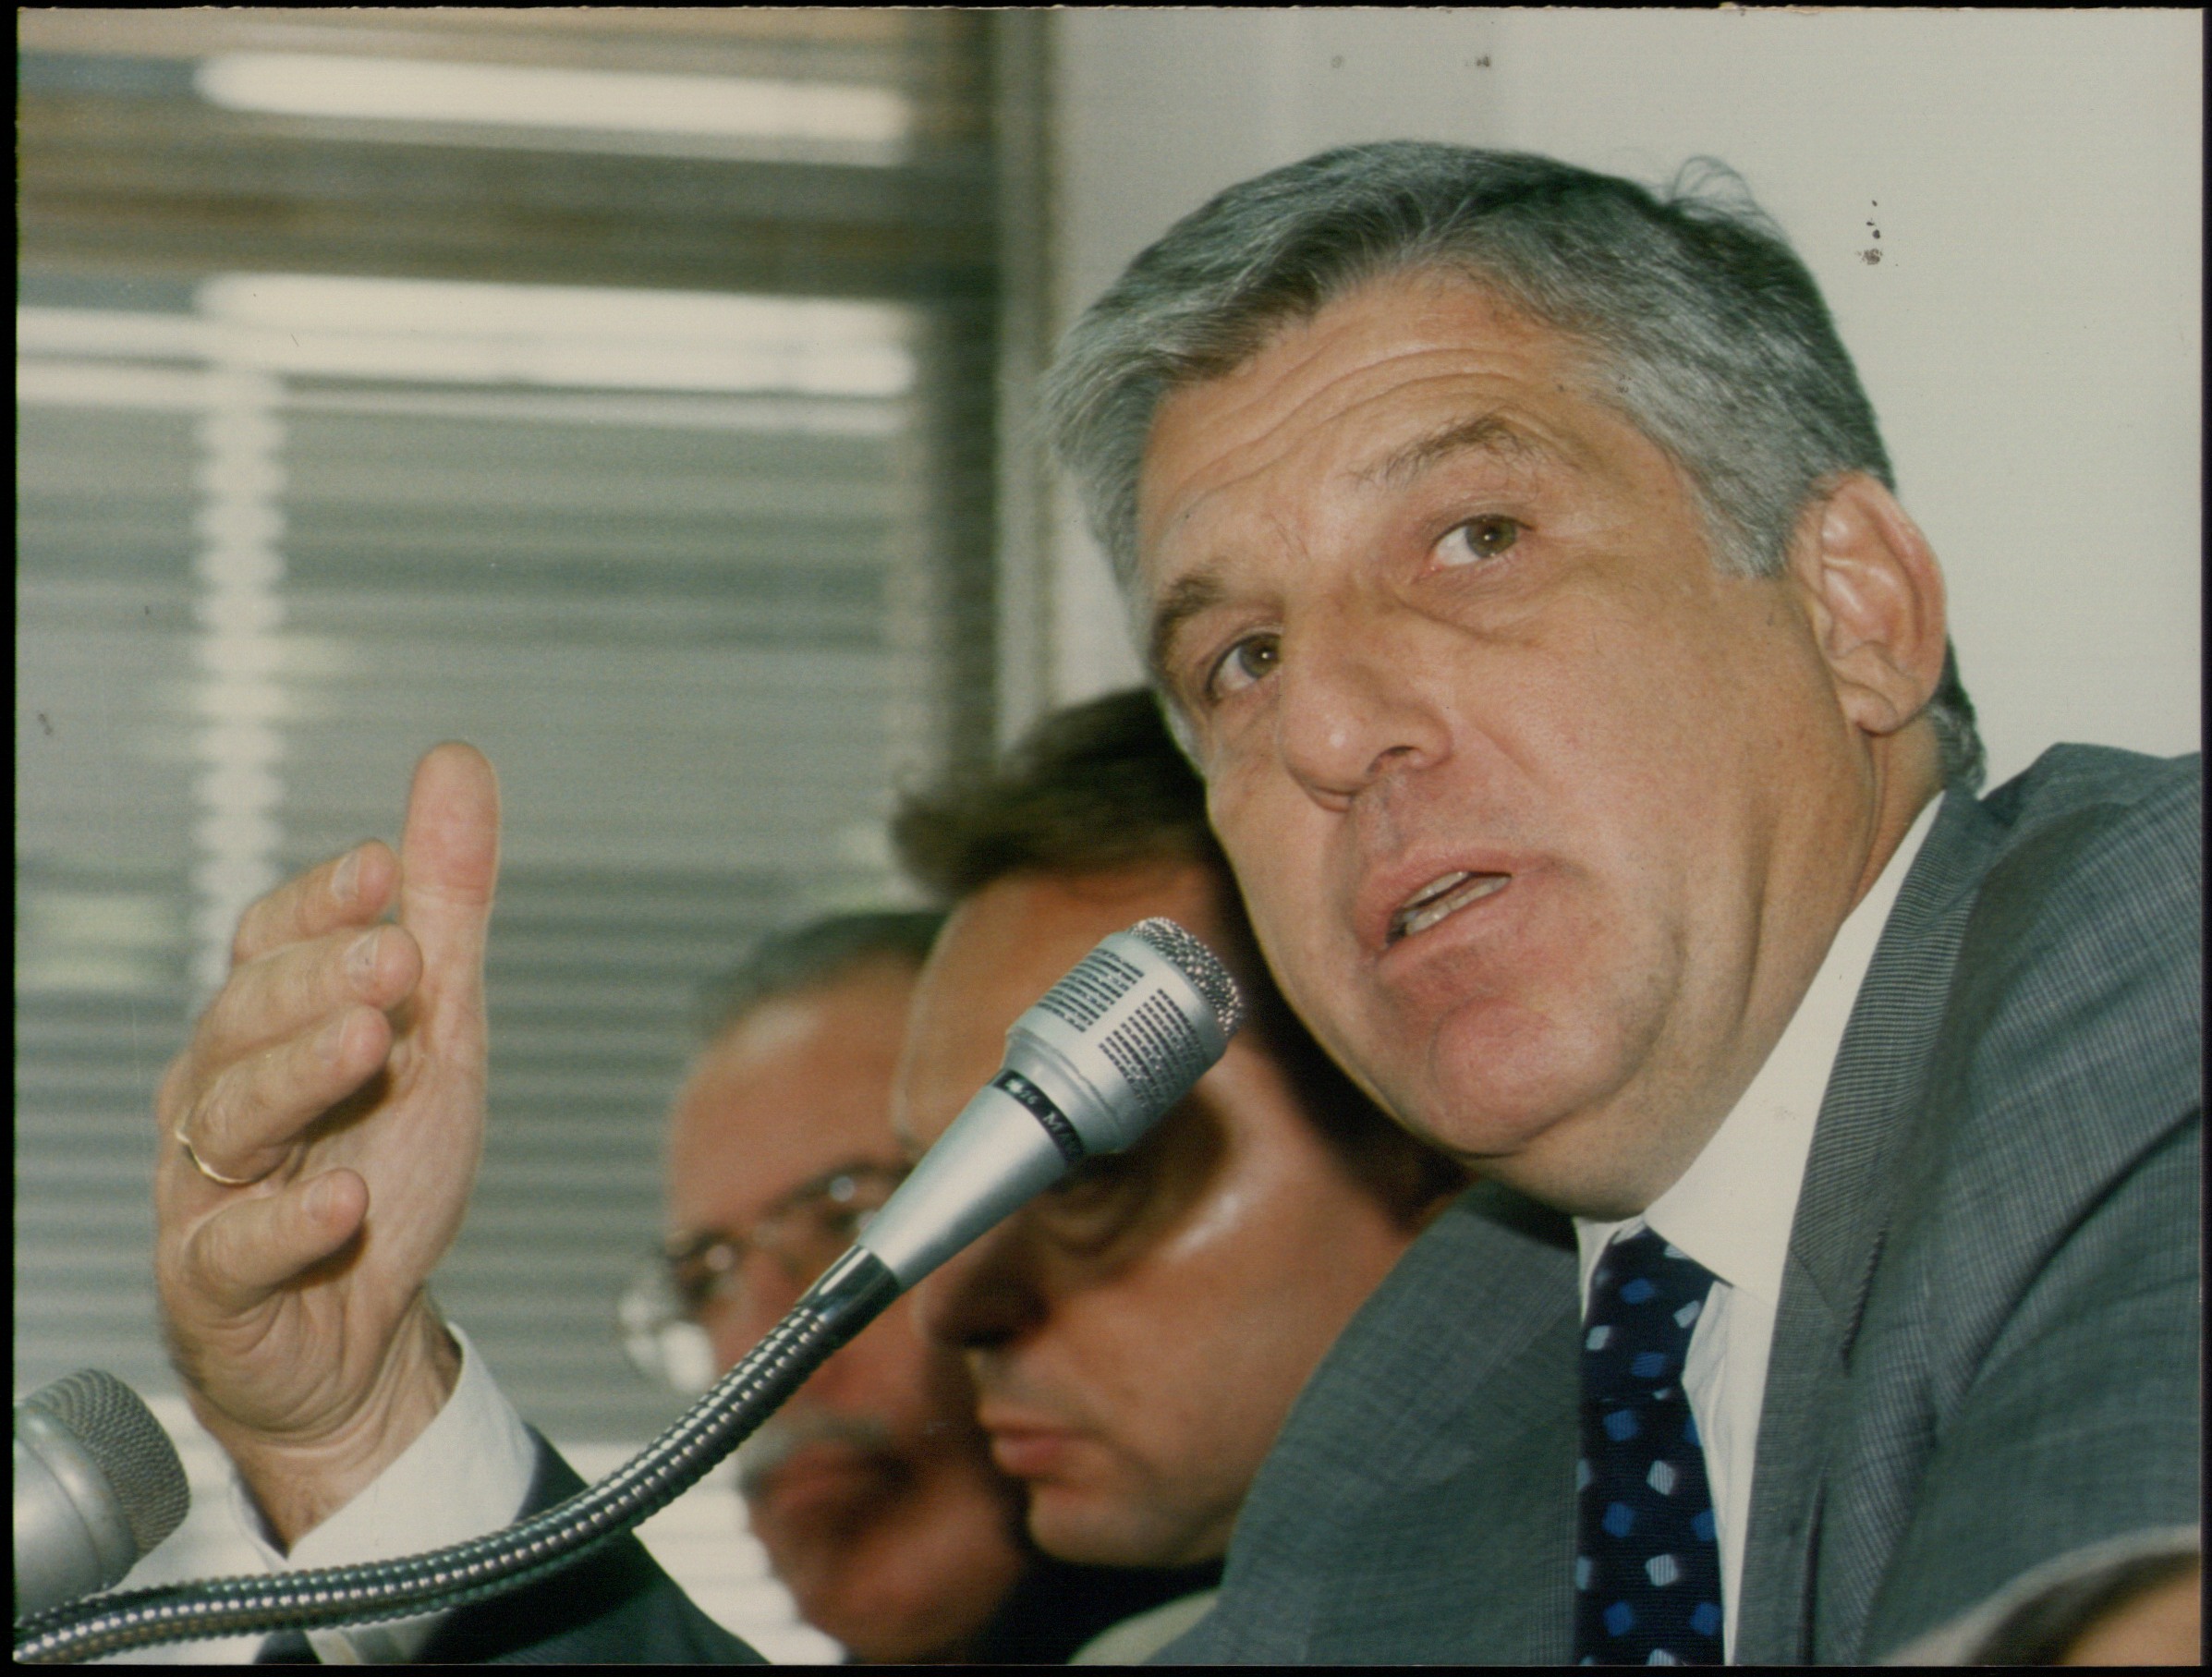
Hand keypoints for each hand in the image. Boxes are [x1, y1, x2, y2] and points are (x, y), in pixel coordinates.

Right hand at [154, 743, 499, 1544]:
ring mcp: (209, 1191)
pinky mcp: (215, 1287)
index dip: (322, 903)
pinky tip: (346, 1200)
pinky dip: (290, 1225)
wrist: (359, 1338)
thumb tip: (459, 763)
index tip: (387, 866)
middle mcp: (224, 1096)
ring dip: (300, 1075)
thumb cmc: (383, 1166)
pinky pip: (234, 1250)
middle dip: (318, 979)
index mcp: (270, 1027)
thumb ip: (446, 906)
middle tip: (398, 955)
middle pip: (246, 1018)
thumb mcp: (437, 1028)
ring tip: (369, 1043)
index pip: (270, 941)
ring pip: (232, 1119)